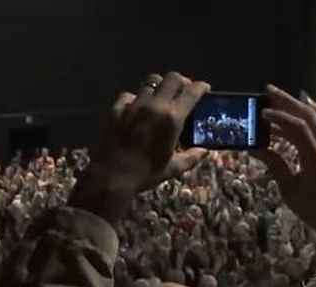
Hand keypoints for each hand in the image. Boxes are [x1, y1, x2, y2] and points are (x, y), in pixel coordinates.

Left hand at [71, 72, 209, 224]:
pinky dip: (135, 98)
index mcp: (172, 118)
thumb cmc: (145, 174)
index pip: (192, 90)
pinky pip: (129, 95)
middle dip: (182, 82)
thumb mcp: (173, 168)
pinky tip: (136, 108)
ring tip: (160, 98)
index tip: (204, 90)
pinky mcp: (116, 110)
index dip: (201, 87)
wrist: (111, 178)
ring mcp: (133, 106)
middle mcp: (154, 106)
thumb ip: (191, 157)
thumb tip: (204, 152)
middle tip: (182, 92)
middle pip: (173, 78)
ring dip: (159, 88)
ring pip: (150, 82)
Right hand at [254, 85, 315, 260]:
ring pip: (312, 122)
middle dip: (288, 101)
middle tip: (267, 90)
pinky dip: (297, 125)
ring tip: (272, 103)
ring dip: (292, 110)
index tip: (259, 111)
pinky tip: (282, 127)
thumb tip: (254, 148)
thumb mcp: (289, 188)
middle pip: (307, 116)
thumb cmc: (314, 210)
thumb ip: (274, 165)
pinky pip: (313, 132)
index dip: (278, 116)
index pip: (297, 128)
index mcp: (315, 157)